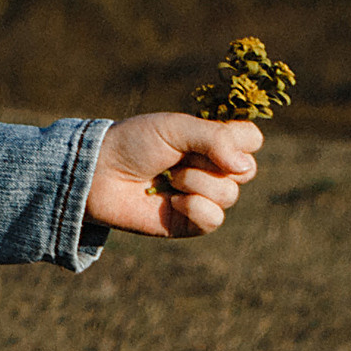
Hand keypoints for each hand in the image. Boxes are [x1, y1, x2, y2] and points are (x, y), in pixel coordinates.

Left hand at [85, 113, 263, 237]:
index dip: (237, 139)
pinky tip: (171, 202)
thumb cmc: (134, 143)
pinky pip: (214, 219)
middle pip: (248, 169)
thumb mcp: (175, 127)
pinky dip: (193, 208)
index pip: (251, 140)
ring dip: (196, 182)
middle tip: (180, 157)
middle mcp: (213, 169)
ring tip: (167, 177)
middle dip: (212, 162)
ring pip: (230, 194)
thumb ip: (215, 138)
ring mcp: (204, 197)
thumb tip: (243, 166)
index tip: (207, 136)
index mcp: (212, 142)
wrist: (99, 172)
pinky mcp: (191, 223)